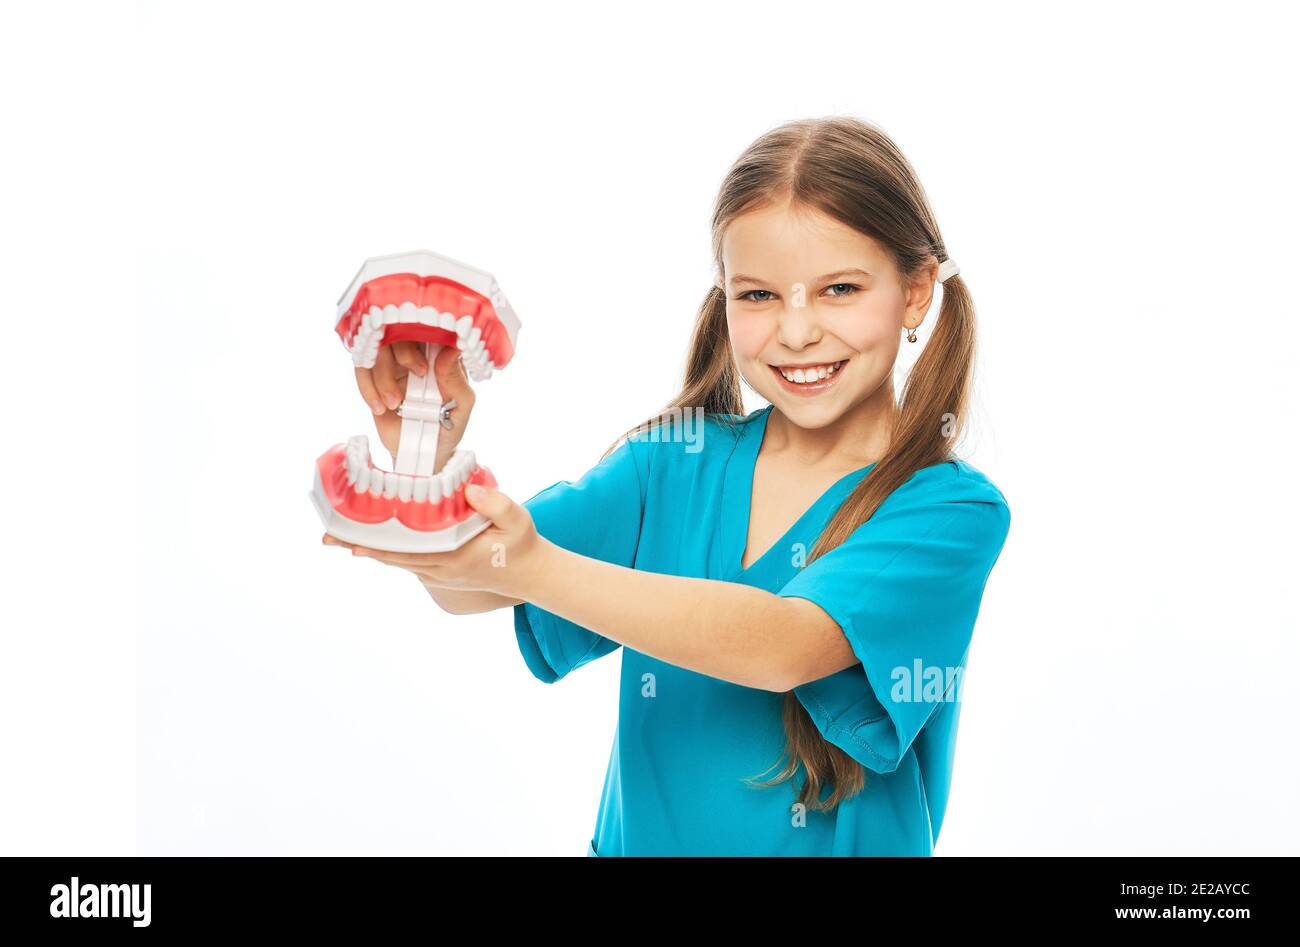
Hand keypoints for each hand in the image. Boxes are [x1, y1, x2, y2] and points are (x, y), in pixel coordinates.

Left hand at [321, 483, 547, 597]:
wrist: (531, 574)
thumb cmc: (521, 544)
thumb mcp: (518, 519)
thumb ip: (496, 503)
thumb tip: (468, 489)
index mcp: (454, 557)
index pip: (407, 550)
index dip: (378, 544)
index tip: (351, 538)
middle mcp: (439, 569)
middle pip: (392, 557)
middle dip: (359, 546)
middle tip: (327, 537)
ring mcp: (438, 573)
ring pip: (396, 561)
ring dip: (368, 549)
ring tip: (338, 538)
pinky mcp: (439, 571)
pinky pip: (406, 561)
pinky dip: (386, 552)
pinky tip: (370, 542)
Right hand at [354, 343, 475, 469]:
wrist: (422, 452)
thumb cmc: (448, 425)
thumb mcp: (461, 405)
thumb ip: (456, 378)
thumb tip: (453, 349)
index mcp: (440, 353)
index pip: (431, 328)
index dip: (425, 337)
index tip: (425, 366)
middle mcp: (416, 353)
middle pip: (401, 332)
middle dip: (404, 353)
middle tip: (415, 375)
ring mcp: (392, 363)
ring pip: (377, 349)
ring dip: (382, 376)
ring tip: (394, 403)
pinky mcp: (373, 377)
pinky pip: (362, 369)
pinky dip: (367, 388)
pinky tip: (379, 409)